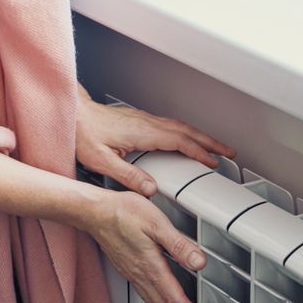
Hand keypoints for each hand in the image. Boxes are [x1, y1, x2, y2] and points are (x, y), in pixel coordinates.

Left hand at [75, 89, 235, 196]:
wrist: (74, 114)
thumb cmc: (83, 133)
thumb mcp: (101, 160)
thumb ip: (127, 175)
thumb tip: (150, 188)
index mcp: (142, 132)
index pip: (179, 142)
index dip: (199, 152)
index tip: (213, 162)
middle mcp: (147, 123)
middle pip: (187, 131)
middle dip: (211, 142)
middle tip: (228, 152)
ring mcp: (145, 119)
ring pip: (181, 126)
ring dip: (201, 136)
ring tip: (215, 147)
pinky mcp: (140, 120)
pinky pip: (171, 125)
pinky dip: (187, 132)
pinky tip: (188, 140)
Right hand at [77, 187, 210, 302]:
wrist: (94, 213)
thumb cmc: (123, 214)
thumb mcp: (156, 223)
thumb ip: (179, 245)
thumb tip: (199, 262)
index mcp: (151, 267)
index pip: (175, 300)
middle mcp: (142, 276)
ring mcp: (134, 275)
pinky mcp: (128, 270)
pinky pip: (147, 298)